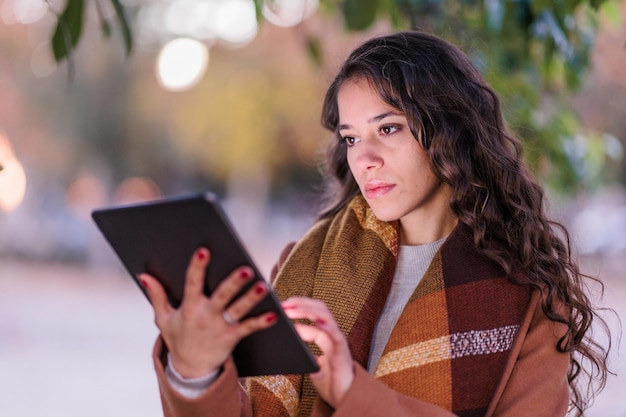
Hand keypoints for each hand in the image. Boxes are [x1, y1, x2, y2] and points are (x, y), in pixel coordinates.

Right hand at [139, 247, 277, 377]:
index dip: (198, 266)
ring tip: (264, 286)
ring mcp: (220, 327)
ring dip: (251, 299)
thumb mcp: (163, 318)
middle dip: (233, 283)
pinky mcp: (232, 338)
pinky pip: (248, 329)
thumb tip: (143, 275)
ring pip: (238, 310)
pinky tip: (274, 315)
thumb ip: (156, 295)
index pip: (192, 283)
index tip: (204, 250)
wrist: (190, 369)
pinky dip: (261, 322)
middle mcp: (205, 316)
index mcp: (189, 307)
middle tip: (246, 269)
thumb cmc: (178, 337)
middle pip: (221, 296)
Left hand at [282, 297, 353, 407]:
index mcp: (327, 335)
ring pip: (326, 317)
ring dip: (307, 311)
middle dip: (302, 303)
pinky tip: (311, 324)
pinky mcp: (341, 354)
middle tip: (283, 303)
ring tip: (290, 311)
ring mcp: (339, 342)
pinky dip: (324, 327)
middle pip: (321, 309)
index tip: (282, 306)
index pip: (315, 312)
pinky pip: (334, 336)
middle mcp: (334, 335)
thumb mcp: (310, 364)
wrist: (344, 401)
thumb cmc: (329, 383)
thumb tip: (282, 342)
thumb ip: (301, 351)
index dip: (299, 306)